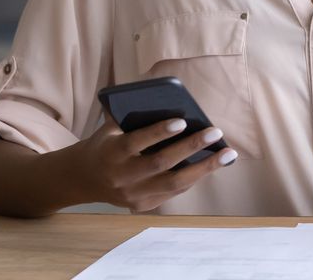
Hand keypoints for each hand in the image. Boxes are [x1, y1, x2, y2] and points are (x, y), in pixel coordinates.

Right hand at [69, 115, 236, 211]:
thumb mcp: (111, 128)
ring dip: (204, 168)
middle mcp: (121, 177)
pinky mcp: (142, 205)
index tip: (182, 121)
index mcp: (110, 153)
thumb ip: (135, 118)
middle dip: (190, 147)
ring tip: (228, 154)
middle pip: (160, 163)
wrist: (84, 178)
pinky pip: (174, 192)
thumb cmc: (106, 143)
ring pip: (173, 183)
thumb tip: (174, 105)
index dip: (159, 132)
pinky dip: (194, 177)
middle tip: (215, 132)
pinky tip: (212, 164)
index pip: (136, 142)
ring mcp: (132, 195)